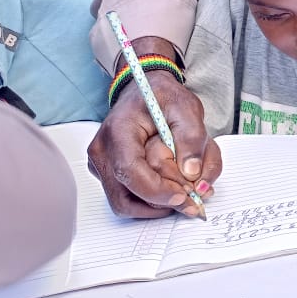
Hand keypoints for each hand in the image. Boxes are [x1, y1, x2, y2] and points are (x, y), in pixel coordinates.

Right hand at [87, 40, 221, 217]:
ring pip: (127, 203)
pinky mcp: (110, 175)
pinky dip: (154, 200)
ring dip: (158, 206)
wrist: (146, 91)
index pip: (129, 171)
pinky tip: (174, 187)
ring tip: (187, 193)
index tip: (184, 196)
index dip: (157, 191)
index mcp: (118, 131)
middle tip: (193, 200)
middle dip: (162, 204)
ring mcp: (103, 166)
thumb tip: (191, 172)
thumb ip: (192, 138)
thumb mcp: (187, 109)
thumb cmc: (163, 97)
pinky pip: (129, 198)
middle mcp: (103, 152)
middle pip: (126, 196)